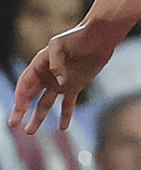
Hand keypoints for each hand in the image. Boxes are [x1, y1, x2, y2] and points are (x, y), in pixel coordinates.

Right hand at [9, 17, 118, 134]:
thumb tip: (60, 81)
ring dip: (37, 117)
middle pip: (30, 96)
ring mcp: (60, 83)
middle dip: (21, 110)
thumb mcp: (60, 45)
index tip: (18, 108)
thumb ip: (56, 62)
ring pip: (45, 104)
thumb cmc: (76, 38)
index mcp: (38, 64)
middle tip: (13, 124)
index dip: (20, 97)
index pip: (25, 84)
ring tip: (30, 131)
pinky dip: (66, 116)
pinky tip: (63, 127)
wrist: (97, 38)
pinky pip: (68, 105)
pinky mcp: (74, 87)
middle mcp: (46, 76)